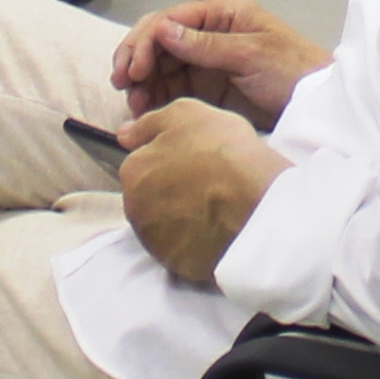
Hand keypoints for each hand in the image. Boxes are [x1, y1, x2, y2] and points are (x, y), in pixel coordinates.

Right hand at [113, 0, 328, 125]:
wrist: (317, 104)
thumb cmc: (295, 70)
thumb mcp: (251, 54)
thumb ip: (206, 44)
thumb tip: (162, 29)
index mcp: (222, 15)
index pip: (170, 20)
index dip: (145, 41)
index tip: (134, 67)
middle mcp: (209, 34)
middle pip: (159, 42)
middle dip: (136, 60)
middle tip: (123, 84)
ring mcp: (206, 63)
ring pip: (161, 67)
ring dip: (142, 83)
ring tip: (133, 104)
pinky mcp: (207, 89)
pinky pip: (172, 90)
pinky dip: (155, 99)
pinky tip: (145, 110)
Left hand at [120, 98, 291, 289]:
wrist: (256, 202)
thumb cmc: (222, 151)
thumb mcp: (186, 114)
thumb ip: (149, 123)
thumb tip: (124, 134)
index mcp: (133, 171)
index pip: (142, 163)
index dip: (170, 159)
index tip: (194, 160)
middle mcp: (133, 208)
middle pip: (149, 196)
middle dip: (171, 190)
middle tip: (206, 182)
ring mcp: (154, 240)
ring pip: (163, 224)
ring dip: (181, 216)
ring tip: (214, 206)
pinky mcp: (176, 264)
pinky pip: (181, 248)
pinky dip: (194, 240)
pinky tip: (216, 228)